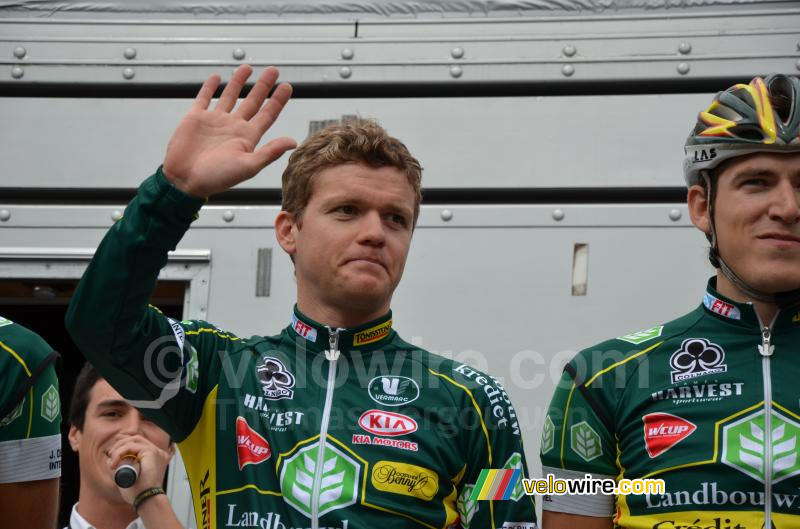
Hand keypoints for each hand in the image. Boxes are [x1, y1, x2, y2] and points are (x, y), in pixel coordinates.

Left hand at [107, 435, 173, 504]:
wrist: (145, 498)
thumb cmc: (137, 491)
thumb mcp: (126, 475)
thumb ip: (121, 465)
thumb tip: (110, 457)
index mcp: (155, 457)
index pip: (140, 442)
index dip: (125, 440)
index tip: (113, 448)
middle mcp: (157, 452)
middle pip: (137, 438)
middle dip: (120, 444)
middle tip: (110, 455)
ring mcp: (156, 451)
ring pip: (133, 440)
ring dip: (119, 449)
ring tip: (112, 462)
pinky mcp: (151, 452)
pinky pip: (132, 446)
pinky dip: (120, 452)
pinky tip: (114, 463)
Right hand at [163, 65, 296, 197]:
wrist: (185, 180)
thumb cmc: (217, 178)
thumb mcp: (247, 166)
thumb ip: (270, 152)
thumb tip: (293, 141)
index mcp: (247, 137)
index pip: (267, 114)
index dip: (278, 100)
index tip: (286, 86)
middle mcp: (233, 127)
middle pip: (253, 101)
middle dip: (263, 86)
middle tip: (273, 70)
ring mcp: (215, 121)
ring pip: (231, 96)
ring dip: (239, 82)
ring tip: (247, 68)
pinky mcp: (196, 118)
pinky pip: (204, 98)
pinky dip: (210, 87)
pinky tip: (216, 78)